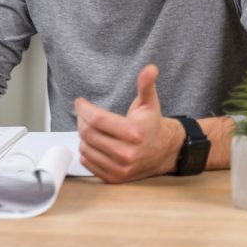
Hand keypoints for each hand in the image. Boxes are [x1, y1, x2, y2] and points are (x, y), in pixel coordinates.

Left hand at [74, 64, 183, 183]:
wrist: (166, 152)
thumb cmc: (152, 125)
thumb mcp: (150, 103)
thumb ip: (146, 85)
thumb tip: (150, 68)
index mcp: (134, 133)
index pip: (96, 119)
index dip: (83, 108)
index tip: (80, 102)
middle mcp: (127, 153)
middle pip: (88, 134)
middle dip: (81, 120)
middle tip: (83, 114)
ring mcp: (121, 168)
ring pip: (85, 148)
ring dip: (83, 136)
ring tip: (90, 127)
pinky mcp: (115, 178)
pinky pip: (89, 163)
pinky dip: (86, 151)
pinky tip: (94, 143)